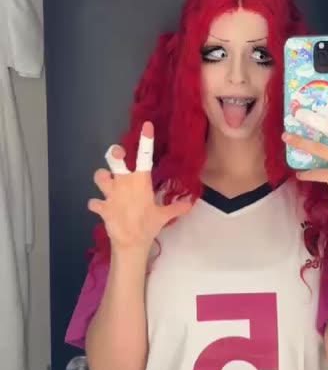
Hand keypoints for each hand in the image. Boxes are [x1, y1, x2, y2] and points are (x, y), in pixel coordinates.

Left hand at [88, 121, 192, 251]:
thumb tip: (192, 202)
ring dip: (102, 178)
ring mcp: (110, 194)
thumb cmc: (148, 226)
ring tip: (107, 183)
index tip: (146, 126)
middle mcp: (123, 183)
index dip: (146, 140)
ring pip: (99, 176)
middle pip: (114, 160)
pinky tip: (101, 206)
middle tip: (117, 153)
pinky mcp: (101, 206)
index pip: (145, 157)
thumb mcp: (164, 216)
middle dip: (114, 153)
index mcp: (140, 182)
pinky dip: (97, 203)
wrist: (130, 243)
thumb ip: (177, 207)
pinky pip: (94, 202)